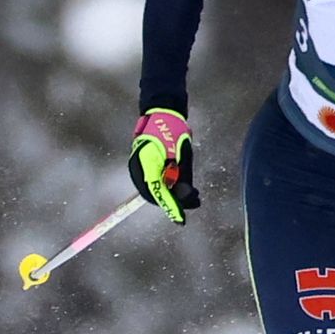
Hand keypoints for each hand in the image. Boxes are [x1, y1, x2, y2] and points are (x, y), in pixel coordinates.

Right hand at [128, 107, 201, 222]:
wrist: (161, 113)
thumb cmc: (173, 130)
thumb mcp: (183, 153)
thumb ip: (183, 176)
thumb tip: (185, 197)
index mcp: (146, 162)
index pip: (157, 192)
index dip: (170, 207)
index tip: (181, 220)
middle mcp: (139, 167)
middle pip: (156, 194)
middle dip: (175, 201)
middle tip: (195, 201)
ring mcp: (140, 167)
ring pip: (156, 190)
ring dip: (175, 195)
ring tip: (195, 195)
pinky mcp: (144, 167)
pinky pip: (156, 182)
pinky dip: (170, 187)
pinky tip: (187, 188)